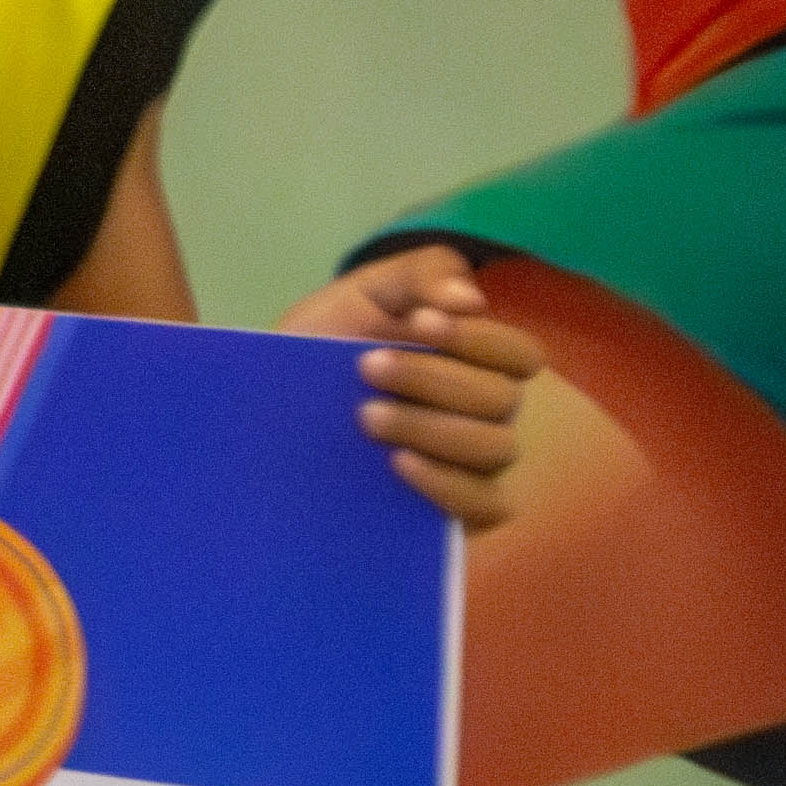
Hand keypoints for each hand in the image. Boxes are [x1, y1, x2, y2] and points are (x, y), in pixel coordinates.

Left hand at [282, 242, 546, 530]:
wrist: (266, 408)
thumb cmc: (322, 347)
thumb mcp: (360, 295)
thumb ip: (420, 275)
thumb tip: (471, 299)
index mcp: (476, 362)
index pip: (519, 354)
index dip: (479, 339)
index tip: (420, 322)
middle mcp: (487, 414)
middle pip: (500, 399)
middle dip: (433, 378)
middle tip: (366, 367)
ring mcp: (476, 464)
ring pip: (494, 448)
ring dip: (431, 427)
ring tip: (365, 417)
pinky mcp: (458, 510)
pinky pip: (486, 505)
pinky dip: (448, 484)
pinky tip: (398, 463)